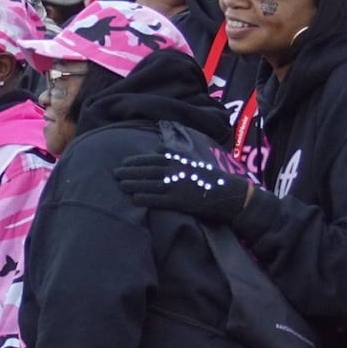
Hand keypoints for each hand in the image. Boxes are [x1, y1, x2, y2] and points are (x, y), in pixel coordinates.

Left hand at [114, 151, 252, 222]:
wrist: (231, 194)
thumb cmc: (211, 177)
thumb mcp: (193, 160)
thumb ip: (176, 152)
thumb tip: (159, 145)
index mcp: (179, 160)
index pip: (152, 158)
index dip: (136, 161)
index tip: (123, 162)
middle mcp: (175, 171)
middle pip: (147, 170)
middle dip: (129, 172)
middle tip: (115, 173)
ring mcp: (176, 186)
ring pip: (148, 184)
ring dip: (132, 184)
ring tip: (120, 185)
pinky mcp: (179, 201)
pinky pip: (156, 199)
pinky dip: (143, 198)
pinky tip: (133, 198)